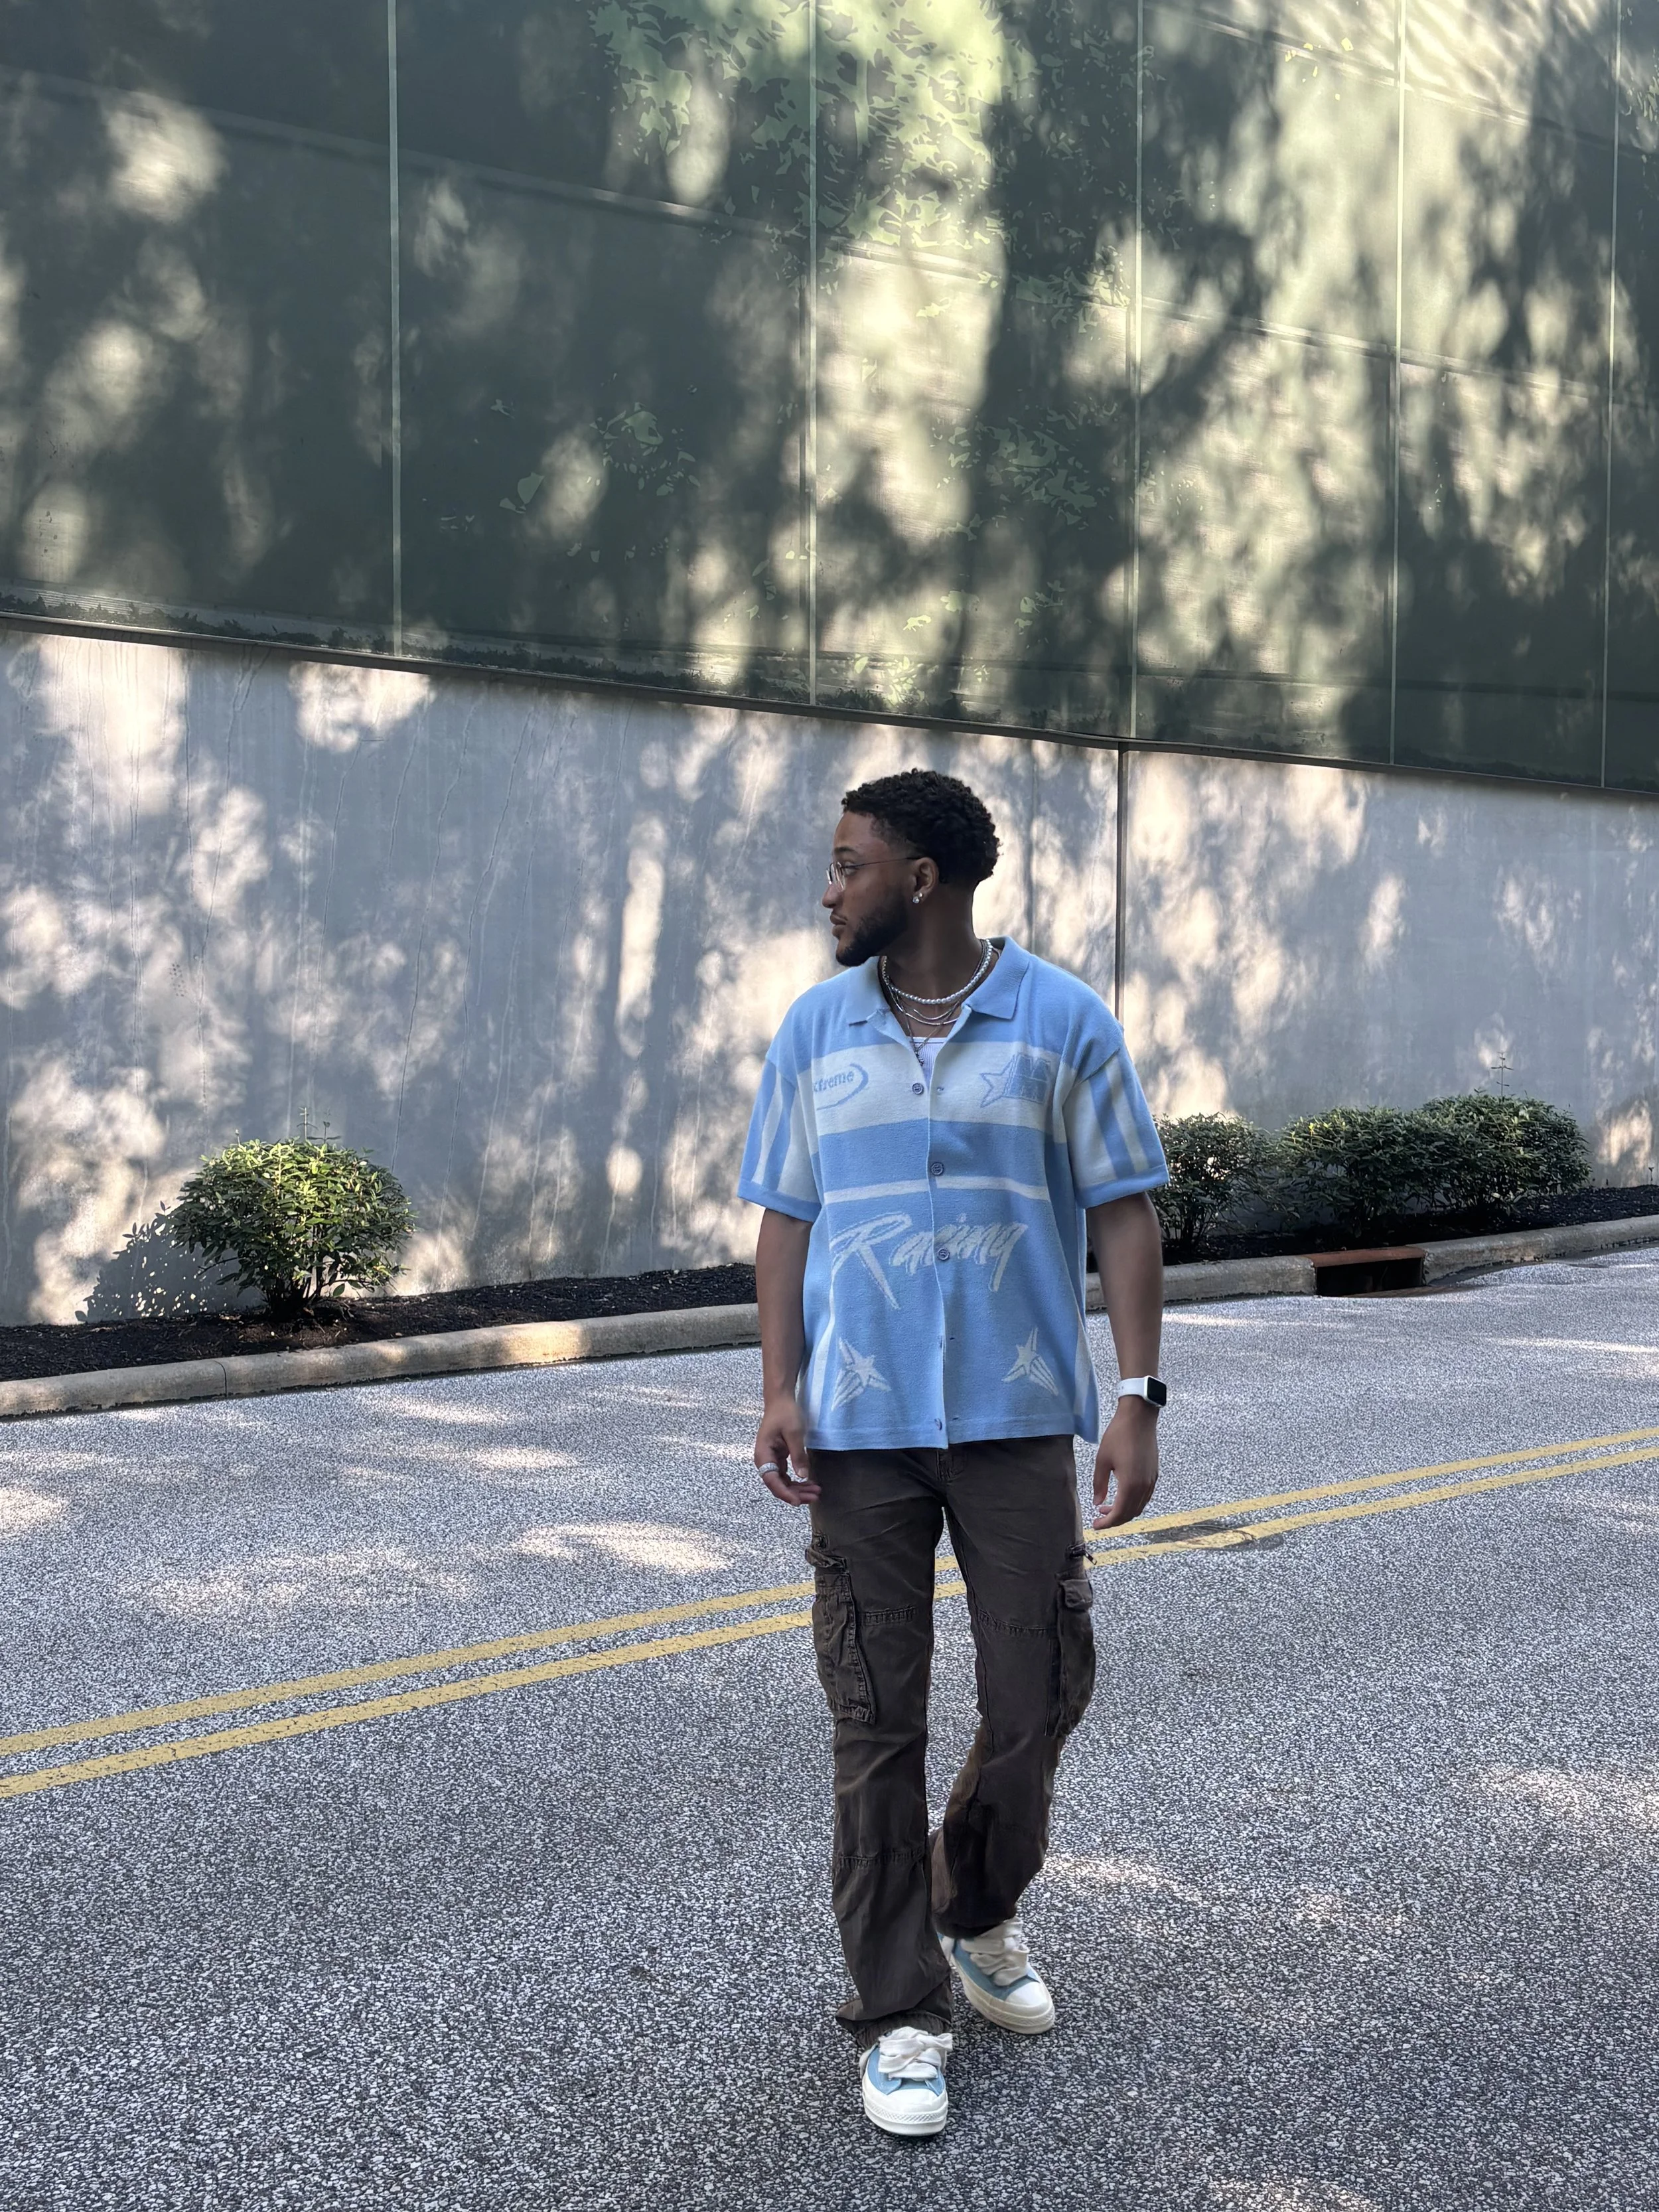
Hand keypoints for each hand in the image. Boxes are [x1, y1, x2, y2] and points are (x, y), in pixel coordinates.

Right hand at [754, 1391, 818, 1504]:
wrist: (780, 1401)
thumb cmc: (785, 1413)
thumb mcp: (794, 1433)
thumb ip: (798, 1455)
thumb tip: (803, 1476)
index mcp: (763, 1454)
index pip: (771, 1480)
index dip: (784, 1493)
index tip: (797, 1501)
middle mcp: (764, 1460)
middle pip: (777, 1485)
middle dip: (795, 1493)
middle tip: (815, 1496)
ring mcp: (771, 1460)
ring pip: (783, 1482)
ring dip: (798, 1489)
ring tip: (816, 1492)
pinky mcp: (778, 1459)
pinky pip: (786, 1475)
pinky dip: (797, 1481)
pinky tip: (810, 1483)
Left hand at [1092, 1401, 1158, 1527]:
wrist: (1139, 1418)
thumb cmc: (1118, 1436)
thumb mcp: (1102, 1460)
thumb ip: (1099, 1484)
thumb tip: (1097, 1502)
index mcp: (1130, 1484)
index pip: (1119, 1513)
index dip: (1107, 1522)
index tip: (1095, 1525)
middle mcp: (1144, 1486)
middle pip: (1130, 1513)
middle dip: (1114, 1519)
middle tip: (1099, 1517)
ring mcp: (1151, 1481)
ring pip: (1139, 1506)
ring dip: (1124, 1511)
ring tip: (1106, 1507)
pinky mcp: (1154, 1474)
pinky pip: (1145, 1497)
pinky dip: (1133, 1503)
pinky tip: (1121, 1496)